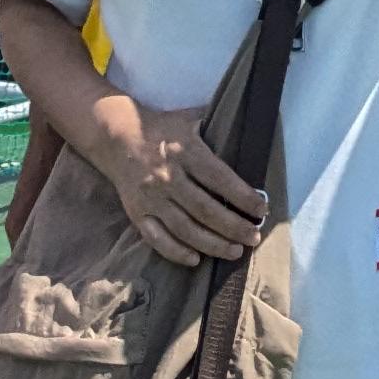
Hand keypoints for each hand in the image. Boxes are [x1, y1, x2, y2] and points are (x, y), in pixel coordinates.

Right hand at [86, 93, 267, 266]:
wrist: (116, 136)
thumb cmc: (161, 128)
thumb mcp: (188, 119)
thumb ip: (215, 125)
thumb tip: (247, 126)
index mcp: (185, 151)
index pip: (219, 178)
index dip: (243, 196)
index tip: (261, 210)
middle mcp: (168, 177)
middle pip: (205, 209)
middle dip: (233, 227)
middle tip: (254, 238)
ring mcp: (152, 198)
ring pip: (185, 229)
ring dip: (213, 244)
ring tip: (234, 252)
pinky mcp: (137, 213)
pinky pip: (158, 239)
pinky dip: (177, 252)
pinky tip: (196, 259)